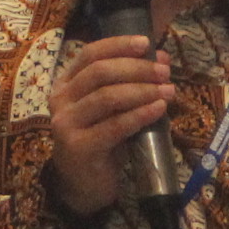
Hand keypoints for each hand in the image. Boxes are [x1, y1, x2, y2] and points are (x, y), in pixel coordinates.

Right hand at [46, 33, 170, 216]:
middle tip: (164, 72)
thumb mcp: (115, 109)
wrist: (84, 185)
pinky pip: (114, 126)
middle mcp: (60, 100)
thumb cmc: (101, 141)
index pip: (89, 54)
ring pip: (107, 97)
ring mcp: (65, 124)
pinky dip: (139, 115)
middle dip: (136, 68)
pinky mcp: (78, 147)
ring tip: (168, 91)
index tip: (146, 43)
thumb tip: (161, 58)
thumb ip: (131, 84)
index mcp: (65, 84)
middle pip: (99, 72)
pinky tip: (158, 109)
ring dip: (142, 90)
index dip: (118, 45)